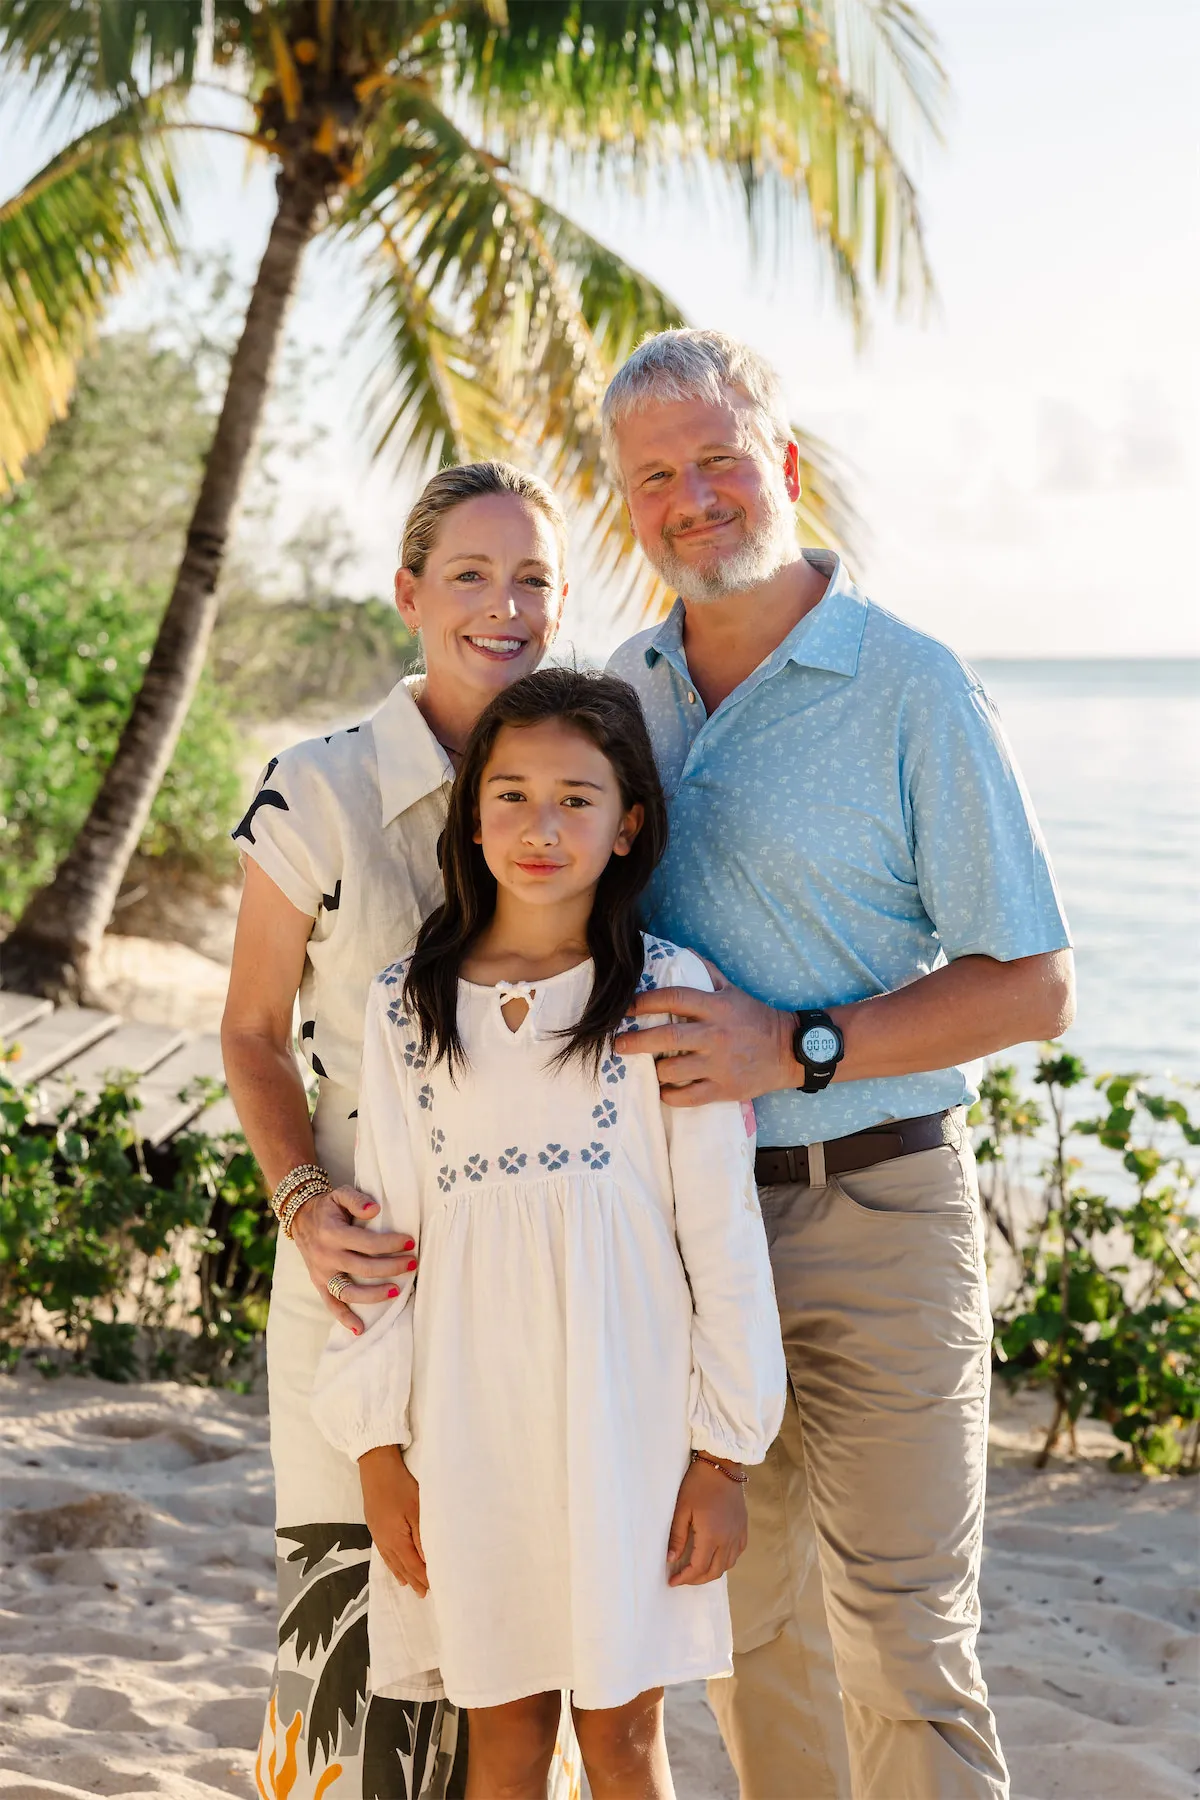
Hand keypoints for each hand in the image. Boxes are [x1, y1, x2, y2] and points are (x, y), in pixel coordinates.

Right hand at [291, 1185, 417, 1328]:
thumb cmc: (328, 1206)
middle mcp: (326, 1256)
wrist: (300, 1217)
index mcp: (332, 1233)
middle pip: (363, 1268)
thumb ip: (357, 1199)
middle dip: (391, 1267)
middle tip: (412, 1264)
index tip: (410, 1243)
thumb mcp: (340, 1194)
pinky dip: (344, 1318)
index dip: (390, 1244)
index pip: (367, 1243)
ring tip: (397, 1291)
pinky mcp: (318, 1283)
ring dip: (374, 1295)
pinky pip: (331, 1304)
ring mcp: (321, 1273)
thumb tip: (375, 1210)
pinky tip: (360, 1329)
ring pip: (349, 1291)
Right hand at [359, 1444, 427, 1596]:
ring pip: (392, 1562)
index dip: (424, 1578)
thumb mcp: (416, 1511)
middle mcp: (385, 1542)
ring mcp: (378, 1535)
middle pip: (402, 1567)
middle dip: (414, 1580)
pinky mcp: (374, 1527)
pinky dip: (391, 1564)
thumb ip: (422, 1538)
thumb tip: (428, 1561)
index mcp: (396, 1540)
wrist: (376, 1468)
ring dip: (403, 1575)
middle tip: (424, 1594)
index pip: (414, 1566)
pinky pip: (384, 1553)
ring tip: (411, 1586)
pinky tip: (394, 1565)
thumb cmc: (400, 1487)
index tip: (435, 1589)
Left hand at [613, 964, 792, 1107]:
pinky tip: (664, 1090)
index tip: (625, 1008)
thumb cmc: (755, 1018)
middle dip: (636, 1041)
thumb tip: (681, 953)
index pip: (674, 998)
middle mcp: (715, 1034)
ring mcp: (719, 1064)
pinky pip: (687, 1096)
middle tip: (617, 1044)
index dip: (644, 1002)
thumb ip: (706, 972)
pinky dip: (670, 1095)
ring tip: (649, 1067)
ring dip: (655, 1069)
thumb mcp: (732, 990)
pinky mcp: (724, 1089)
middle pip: (666, 1036)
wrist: (789, 1051)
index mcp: (716, 1007)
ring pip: (673, 1069)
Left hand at [667, 1457, 748, 1586]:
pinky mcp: (743, 1527)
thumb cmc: (698, 1484)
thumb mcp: (682, 1509)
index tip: (672, 1581)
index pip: (698, 1568)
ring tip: (697, 1570)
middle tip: (682, 1578)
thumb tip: (671, 1559)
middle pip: (714, 1572)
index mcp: (711, 1536)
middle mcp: (728, 1539)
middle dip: (696, 1580)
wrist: (722, 1465)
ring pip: (728, 1565)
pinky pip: (737, 1554)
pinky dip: (726, 1561)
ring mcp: (738, 1534)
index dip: (684, 1578)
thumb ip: (677, 1536)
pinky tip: (716, 1557)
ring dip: (711, 1572)